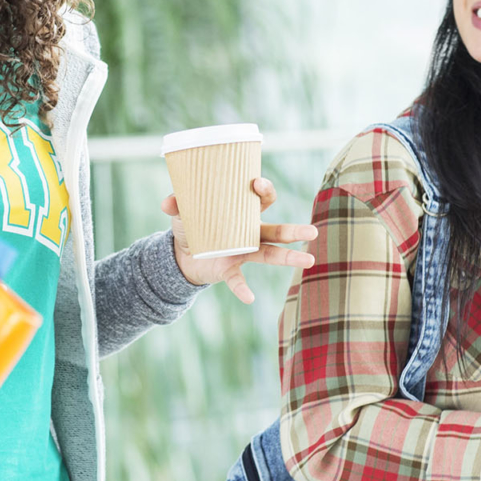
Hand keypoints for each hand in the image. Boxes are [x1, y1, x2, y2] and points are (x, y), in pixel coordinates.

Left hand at [164, 177, 317, 303]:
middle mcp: (248, 233)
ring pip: (271, 254)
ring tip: (311, 260)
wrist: (179, 256)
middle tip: (312, 231)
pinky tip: (249, 298)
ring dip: (290, 258)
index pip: (260, 200)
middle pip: (277, 230)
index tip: (257, 183)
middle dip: (295, 231)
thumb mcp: (182, 213)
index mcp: (241, 214)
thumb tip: (168, 202)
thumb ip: (177, 204)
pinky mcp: (230, 268)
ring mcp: (243, 252)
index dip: (263, 190)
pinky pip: (239, 279)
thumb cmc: (190, 226)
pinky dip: (242, 288)